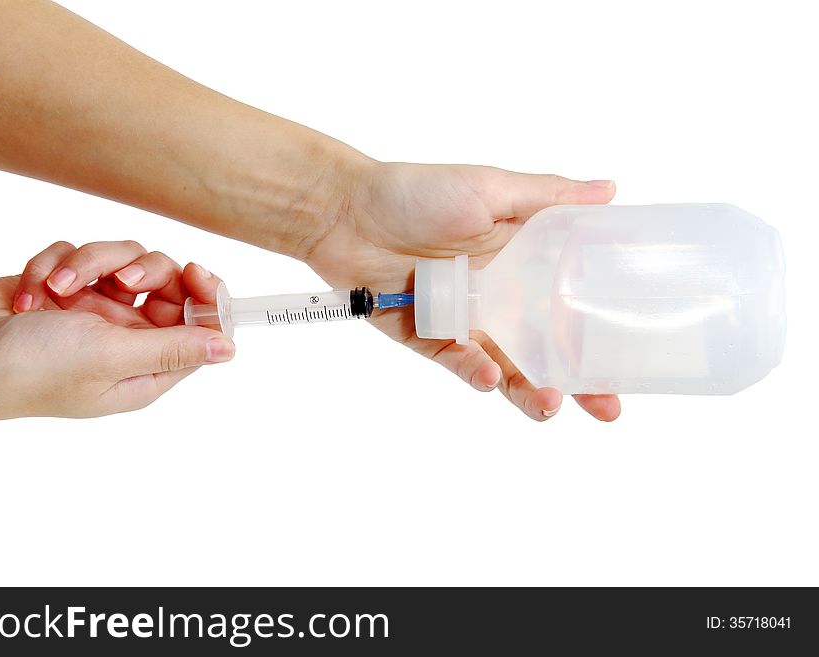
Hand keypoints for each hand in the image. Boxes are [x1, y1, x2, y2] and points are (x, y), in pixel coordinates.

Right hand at [0, 241, 232, 434]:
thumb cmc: (30, 370)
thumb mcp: (111, 357)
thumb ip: (173, 347)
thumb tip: (228, 348)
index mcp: (147, 367)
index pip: (200, 325)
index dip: (206, 296)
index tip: (195, 272)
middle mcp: (127, 338)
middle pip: (165, 281)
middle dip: (140, 270)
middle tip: (121, 281)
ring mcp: (94, 312)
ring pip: (121, 260)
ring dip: (88, 266)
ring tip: (58, 290)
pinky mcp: (64, 288)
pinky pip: (79, 255)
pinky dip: (54, 266)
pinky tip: (31, 293)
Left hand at [306, 162, 620, 421]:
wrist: (345, 212)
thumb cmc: (416, 192)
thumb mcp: (489, 188)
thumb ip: (548, 197)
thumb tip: (609, 190)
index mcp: (521, 262)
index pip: (570, 306)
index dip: (598, 335)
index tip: (633, 362)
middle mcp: (498, 296)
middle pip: (546, 349)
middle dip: (577, 382)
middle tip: (607, 408)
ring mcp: (464, 320)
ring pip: (506, 367)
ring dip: (530, 389)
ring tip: (551, 404)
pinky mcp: (428, 337)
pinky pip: (458, 362)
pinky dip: (474, 370)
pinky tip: (490, 375)